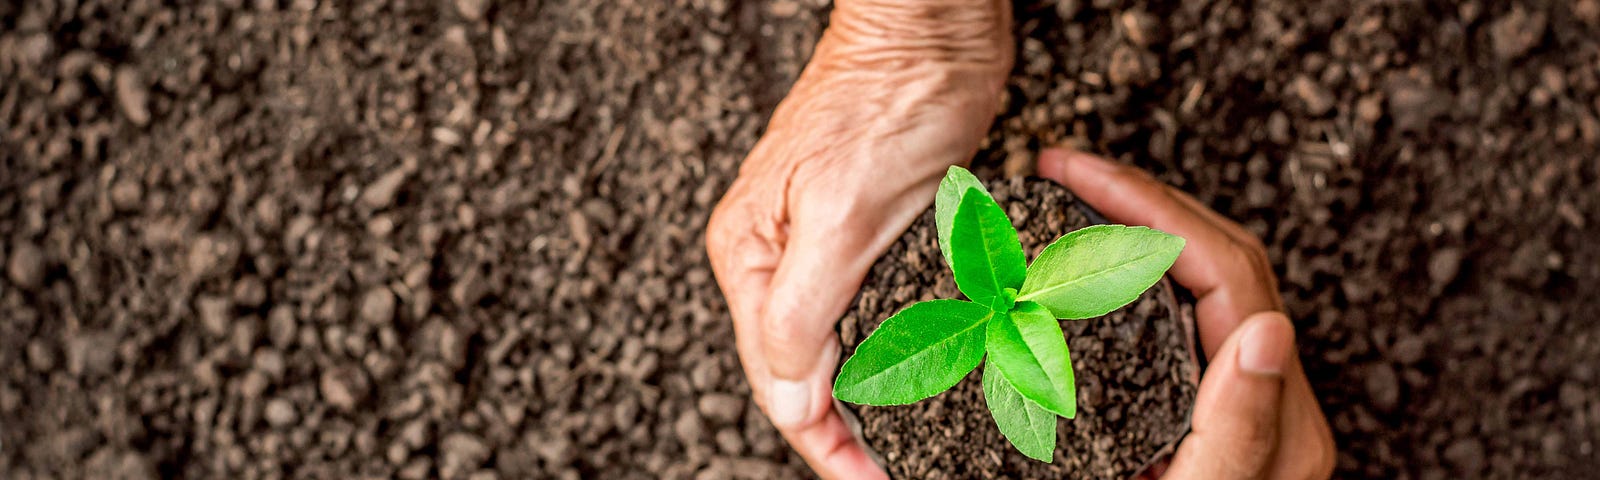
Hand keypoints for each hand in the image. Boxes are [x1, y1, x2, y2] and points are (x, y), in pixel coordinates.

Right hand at [705, 1, 1012, 477]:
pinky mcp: (865, 230)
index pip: (778, 380)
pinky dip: (897, 349)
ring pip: (840, 347)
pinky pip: (874, 310)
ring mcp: (820, 245)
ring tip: (916, 445)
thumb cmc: (887, 100)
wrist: (933, 27)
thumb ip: (803, 311)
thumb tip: (787, 399)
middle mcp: (776, 257)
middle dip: (848, 431)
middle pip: (804, 372)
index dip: (824, 445)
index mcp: (751, 256)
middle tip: (905, 473)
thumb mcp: (841, 213)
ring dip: (872, 397)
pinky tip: (926, 375)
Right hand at [1037, 149, 1335, 478]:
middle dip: (1139, 196)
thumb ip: (1239, 429)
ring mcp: (1247, 401)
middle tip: (1061, 167)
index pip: (1224, 270)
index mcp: (1280, 419)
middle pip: (1219, 256)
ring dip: (1140, 224)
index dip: (1149, 206)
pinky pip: (1187, 314)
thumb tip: (1269, 330)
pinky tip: (1090, 266)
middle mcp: (1276, 400)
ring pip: (1205, 279)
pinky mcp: (1214, 411)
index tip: (1073, 174)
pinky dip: (1136, 272)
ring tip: (1072, 195)